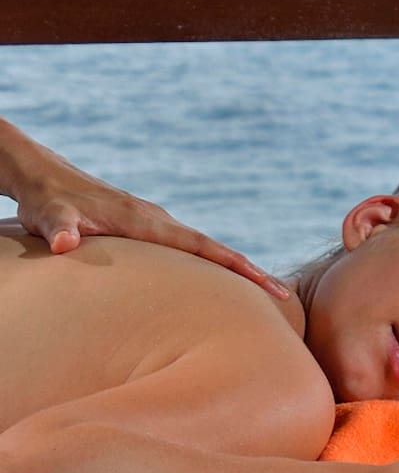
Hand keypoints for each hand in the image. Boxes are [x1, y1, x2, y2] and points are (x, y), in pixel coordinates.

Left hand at [10, 141, 288, 297]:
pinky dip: (207, 263)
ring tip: (260, 293)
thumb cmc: (45, 201)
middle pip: (214, 249)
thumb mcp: (49, 216)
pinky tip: (212, 280)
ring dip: (231, 268)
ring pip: (202, 248)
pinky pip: (186, 249)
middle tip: (284, 295)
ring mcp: (153, 223)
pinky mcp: (144, 228)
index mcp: (145, 221)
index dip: (236, 267)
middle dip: (249, 272)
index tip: (269, 285)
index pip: (202, 247)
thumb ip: (59, 229)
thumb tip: (63, 244)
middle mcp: (157, 220)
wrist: (41, 176)